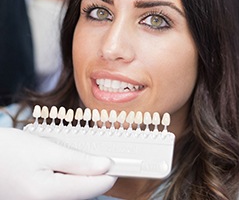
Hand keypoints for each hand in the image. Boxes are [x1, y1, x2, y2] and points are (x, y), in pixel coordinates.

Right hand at [0, 128, 116, 199]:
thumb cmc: (7, 151)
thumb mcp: (46, 151)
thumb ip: (78, 161)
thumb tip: (105, 166)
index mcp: (49, 195)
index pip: (95, 187)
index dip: (110, 171)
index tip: (119, 159)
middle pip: (85, 191)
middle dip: (93, 171)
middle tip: (93, 151)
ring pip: (74, 191)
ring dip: (79, 174)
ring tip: (68, 155)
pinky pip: (62, 191)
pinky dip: (67, 177)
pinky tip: (59, 164)